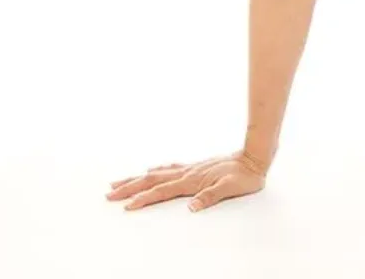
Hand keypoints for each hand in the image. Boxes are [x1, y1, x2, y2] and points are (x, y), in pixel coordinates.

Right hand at [106, 151, 266, 212]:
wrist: (255, 157)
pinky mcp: (196, 167)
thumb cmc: (245, 176)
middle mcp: (188, 173)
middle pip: (152, 180)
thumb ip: (211, 197)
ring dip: (137, 178)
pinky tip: (151, 170)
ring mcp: (190, 168)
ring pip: (157, 173)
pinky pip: (169, 168)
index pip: (162, 191)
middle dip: (130, 187)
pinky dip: (156, 170)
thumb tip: (192, 207)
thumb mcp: (231, 189)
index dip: (143, 199)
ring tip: (119, 181)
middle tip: (109, 194)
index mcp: (192, 180)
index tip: (126, 206)